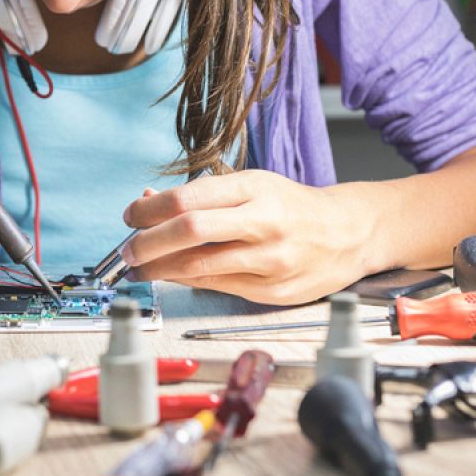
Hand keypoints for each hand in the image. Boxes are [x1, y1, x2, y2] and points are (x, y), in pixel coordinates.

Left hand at [120, 171, 391, 305]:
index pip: (188, 198)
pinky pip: (217, 287)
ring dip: (160, 270)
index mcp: (254, 187)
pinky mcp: (272, 291)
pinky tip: (173, 276)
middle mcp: (263, 222)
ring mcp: (269, 260)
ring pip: (199, 267)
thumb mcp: (250, 185)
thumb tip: (148, 200)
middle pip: (189, 232)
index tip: (130, 217)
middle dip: (147, 243)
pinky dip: (188, 281)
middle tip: (127, 251)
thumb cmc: (292, 206)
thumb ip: (201, 195)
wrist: (348, 234)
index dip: (150, 210)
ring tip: (141, 268)